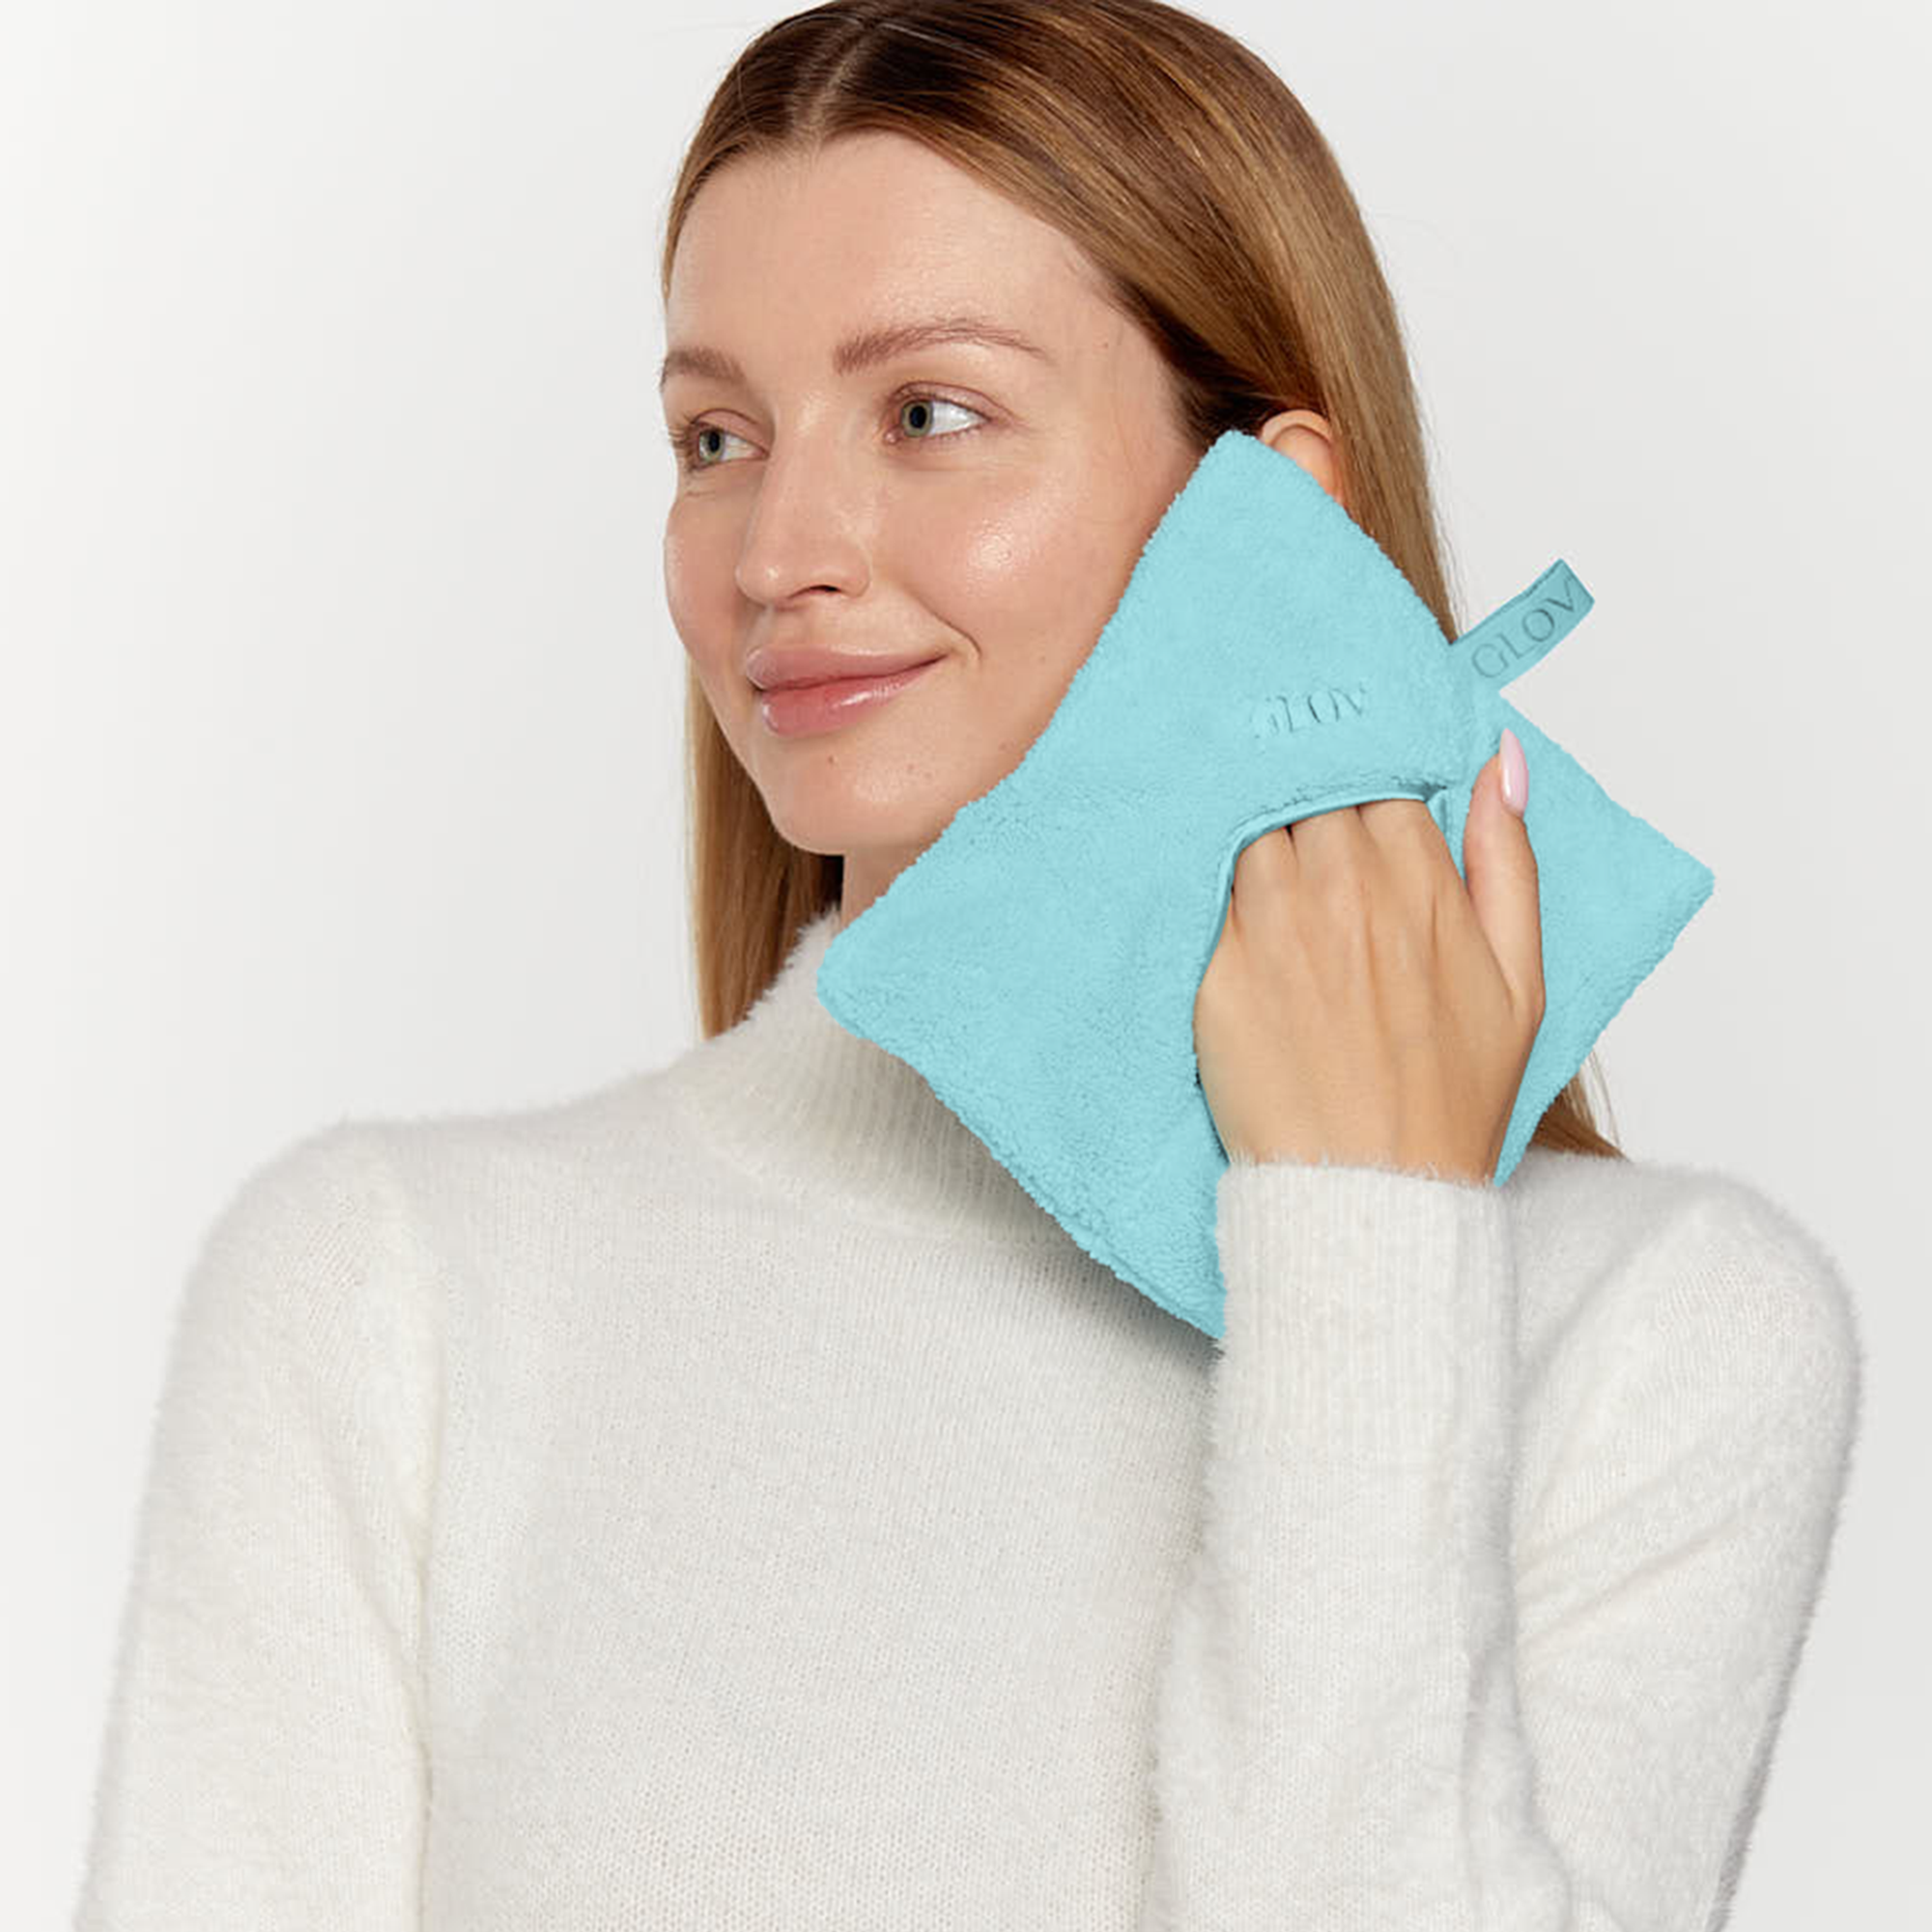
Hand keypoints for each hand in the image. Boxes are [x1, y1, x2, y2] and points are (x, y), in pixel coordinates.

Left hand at [1192, 737, 1544, 1185]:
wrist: (1369, 1192)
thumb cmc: (1449, 1098)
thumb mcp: (1520, 981)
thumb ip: (1510, 861)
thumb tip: (1504, 764)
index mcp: (1418, 885)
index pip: (1375, 781)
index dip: (1362, 795)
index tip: (1356, 814)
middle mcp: (1341, 894)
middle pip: (1308, 798)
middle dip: (1310, 813)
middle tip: (1310, 848)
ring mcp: (1271, 929)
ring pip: (1250, 833)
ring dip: (1259, 845)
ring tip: (1273, 888)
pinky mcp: (1216, 973)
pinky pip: (1203, 895)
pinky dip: (1212, 892)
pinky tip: (1225, 916)